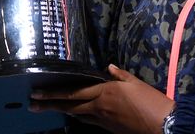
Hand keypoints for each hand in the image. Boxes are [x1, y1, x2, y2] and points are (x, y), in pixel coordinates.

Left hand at [29, 64, 174, 133]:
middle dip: (50, 104)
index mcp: (105, 92)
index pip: (73, 92)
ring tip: (48, 107)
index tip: (37, 93)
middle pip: (69, 105)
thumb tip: (109, 68)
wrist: (162, 125)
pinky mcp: (109, 129)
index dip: (54, 93)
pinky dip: (79, 115)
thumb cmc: (151, 102)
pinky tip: (75, 114)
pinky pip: (89, 120)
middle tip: (33, 104)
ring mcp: (103, 120)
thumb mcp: (136, 83)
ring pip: (78, 114)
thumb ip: (120, 75)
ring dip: (63, 110)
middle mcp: (99, 107)